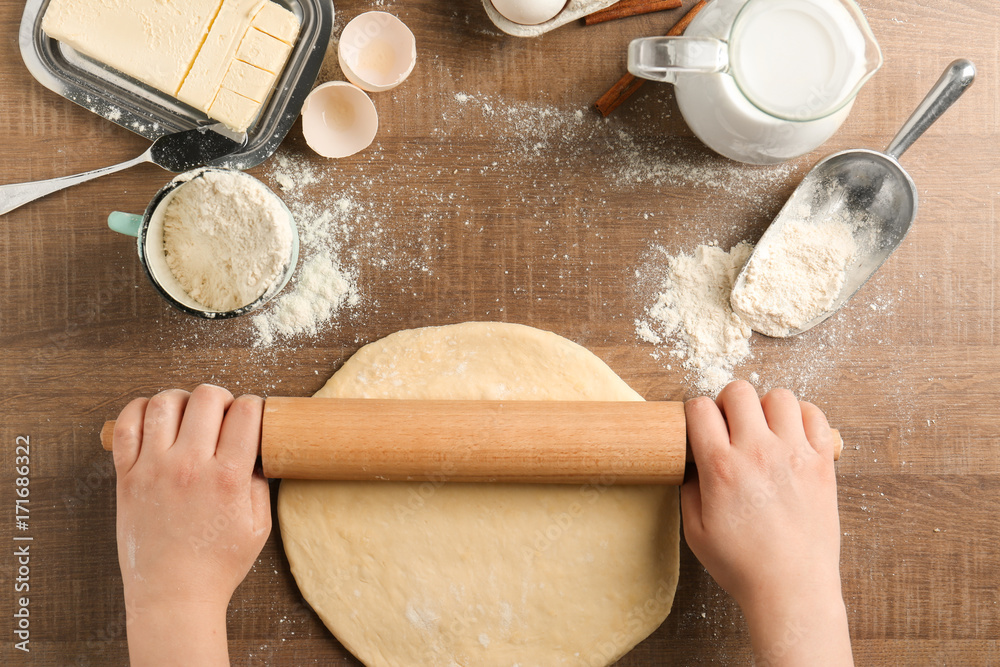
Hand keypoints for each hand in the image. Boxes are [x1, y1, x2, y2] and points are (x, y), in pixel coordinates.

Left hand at [113, 385, 270, 666]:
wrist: (173, 595)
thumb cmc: (218, 565)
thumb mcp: (259, 526)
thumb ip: (260, 483)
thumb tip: (255, 450)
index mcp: (227, 478)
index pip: (245, 412)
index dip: (253, 407)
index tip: (250, 417)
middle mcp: (189, 466)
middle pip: (206, 397)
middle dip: (221, 397)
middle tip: (222, 413)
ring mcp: (154, 469)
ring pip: (165, 403)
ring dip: (182, 399)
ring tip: (188, 414)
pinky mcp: (127, 477)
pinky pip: (126, 426)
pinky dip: (139, 410)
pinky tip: (154, 418)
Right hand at [681, 381, 850, 665]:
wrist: (792, 588)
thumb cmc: (743, 566)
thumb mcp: (696, 531)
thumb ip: (689, 489)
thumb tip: (692, 463)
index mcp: (721, 467)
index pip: (701, 408)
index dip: (696, 412)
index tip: (701, 425)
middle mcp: (757, 453)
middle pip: (739, 391)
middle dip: (728, 402)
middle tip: (730, 424)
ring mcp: (794, 454)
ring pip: (778, 396)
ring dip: (766, 407)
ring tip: (763, 429)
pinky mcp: (822, 463)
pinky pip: (815, 416)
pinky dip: (802, 417)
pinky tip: (792, 435)